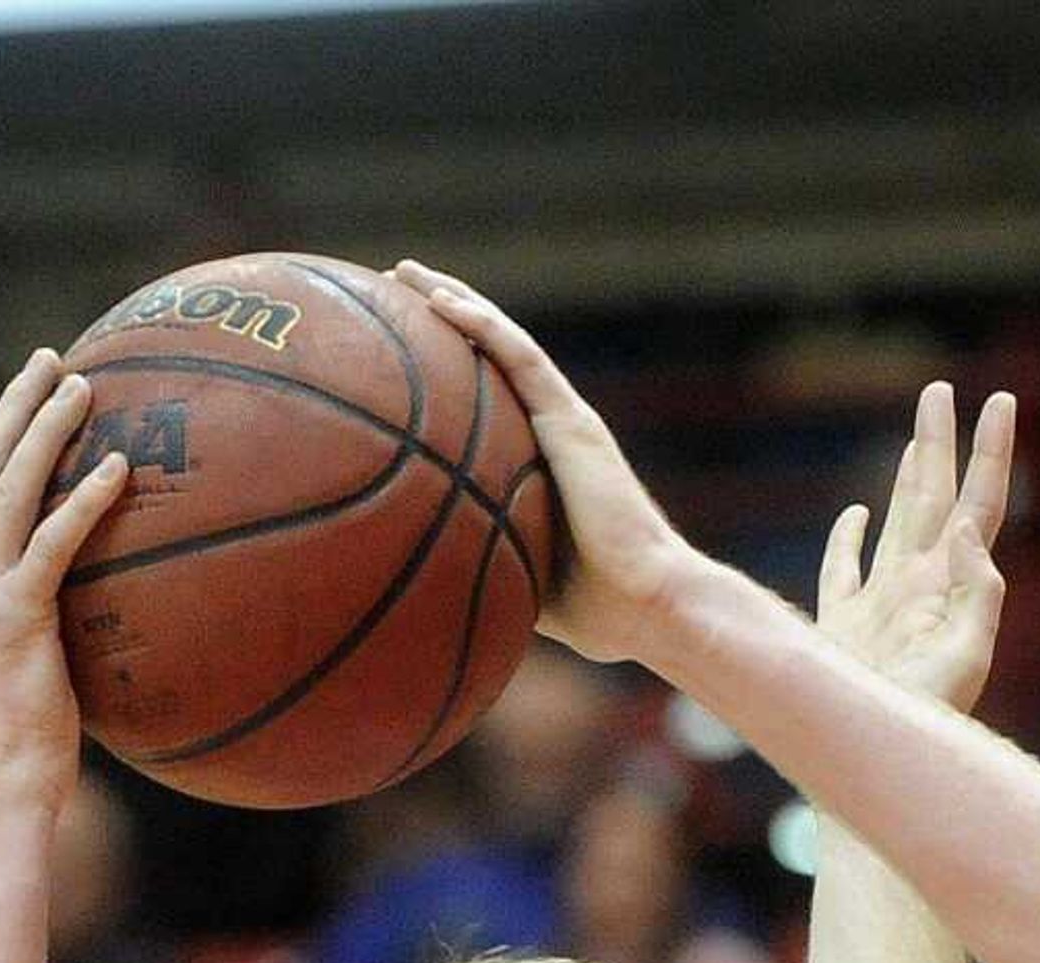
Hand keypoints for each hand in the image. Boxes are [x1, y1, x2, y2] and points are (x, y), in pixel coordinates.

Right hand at [0, 349, 128, 799]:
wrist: (6, 778)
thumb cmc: (36, 739)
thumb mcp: (44, 666)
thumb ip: (62, 622)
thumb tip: (120, 604)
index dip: (1, 433)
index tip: (31, 389)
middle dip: (16, 407)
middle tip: (52, 360)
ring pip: (9, 490)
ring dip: (45, 432)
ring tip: (83, 388)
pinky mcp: (15, 617)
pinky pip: (52, 546)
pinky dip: (82, 503)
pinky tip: (118, 470)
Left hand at [392, 261, 695, 664]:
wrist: (647, 604)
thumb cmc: (596, 612)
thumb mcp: (520, 579)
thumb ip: (483, 562)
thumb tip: (425, 580)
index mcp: (542, 463)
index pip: (487, 400)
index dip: (445, 367)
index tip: (397, 348)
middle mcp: (554, 430)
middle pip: (489, 358)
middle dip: (442, 318)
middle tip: (392, 289)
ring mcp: (565, 420)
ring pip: (501, 342)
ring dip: (453, 301)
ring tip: (405, 274)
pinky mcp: (574, 422)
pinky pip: (520, 359)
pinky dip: (481, 326)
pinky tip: (441, 302)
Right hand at [816, 382, 1011, 713]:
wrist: (873, 763)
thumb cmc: (924, 726)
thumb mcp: (965, 660)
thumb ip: (978, 595)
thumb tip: (970, 529)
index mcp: (950, 586)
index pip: (979, 505)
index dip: (991, 453)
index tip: (1001, 401)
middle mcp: (919, 587)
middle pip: (935, 499)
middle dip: (940, 444)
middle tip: (939, 391)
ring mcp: (881, 605)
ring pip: (896, 524)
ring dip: (908, 480)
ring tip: (918, 442)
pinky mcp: (843, 628)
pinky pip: (843, 571)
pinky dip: (847, 540)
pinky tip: (854, 517)